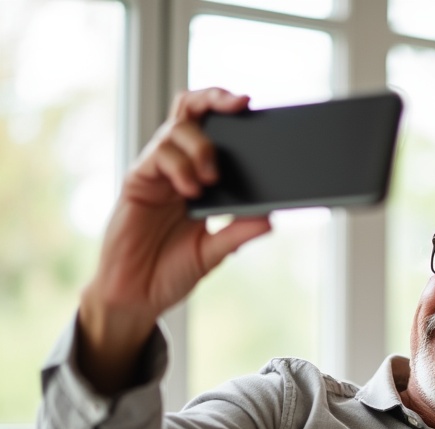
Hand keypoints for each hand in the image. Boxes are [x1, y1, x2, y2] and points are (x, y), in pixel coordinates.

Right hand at [79, 88, 272, 393]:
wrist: (137, 295)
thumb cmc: (172, 272)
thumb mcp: (214, 253)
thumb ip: (239, 233)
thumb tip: (271, 217)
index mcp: (202, 180)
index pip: (216, 132)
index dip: (230, 111)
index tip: (253, 106)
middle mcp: (180, 169)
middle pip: (192, 113)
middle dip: (214, 99)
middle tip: (238, 105)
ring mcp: (158, 173)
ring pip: (178, 130)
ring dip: (201, 147)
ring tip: (211, 179)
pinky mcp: (137, 181)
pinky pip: (158, 156)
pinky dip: (179, 166)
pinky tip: (191, 189)